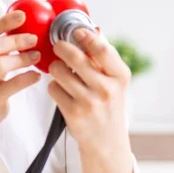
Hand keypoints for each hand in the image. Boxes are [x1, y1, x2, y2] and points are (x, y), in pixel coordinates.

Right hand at [0, 10, 40, 155]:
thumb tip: (23, 26)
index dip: (4, 22)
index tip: (21, 15)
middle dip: (15, 40)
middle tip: (33, 38)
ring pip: (0, 65)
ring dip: (22, 59)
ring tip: (36, 56)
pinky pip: (11, 85)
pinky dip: (26, 78)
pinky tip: (36, 76)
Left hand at [48, 28, 131, 153]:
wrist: (106, 142)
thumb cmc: (109, 106)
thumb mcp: (115, 82)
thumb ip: (104, 58)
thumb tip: (93, 30)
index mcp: (120, 77)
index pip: (102, 50)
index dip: (87, 36)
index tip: (76, 31)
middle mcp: (106, 89)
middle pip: (75, 57)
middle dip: (62, 47)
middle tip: (58, 46)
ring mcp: (89, 102)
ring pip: (59, 71)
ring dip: (56, 68)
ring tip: (61, 71)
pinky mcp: (73, 113)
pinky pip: (53, 88)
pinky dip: (54, 86)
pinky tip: (62, 91)